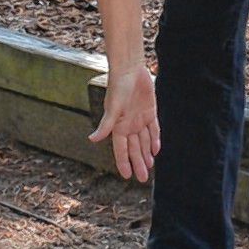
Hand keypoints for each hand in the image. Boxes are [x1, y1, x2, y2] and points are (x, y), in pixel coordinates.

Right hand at [92, 63, 160, 182]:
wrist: (130, 70)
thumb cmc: (118, 88)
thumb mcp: (112, 108)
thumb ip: (105, 125)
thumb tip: (92, 140)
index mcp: (118, 127)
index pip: (120, 150)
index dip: (123, 163)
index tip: (127, 177)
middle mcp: (128, 125)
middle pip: (134, 149)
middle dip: (138, 163)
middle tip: (142, 178)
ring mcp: (140, 119)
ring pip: (144, 142)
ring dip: (146, 154)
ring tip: (149, 166)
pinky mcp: (150, 112)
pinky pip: (153, 129)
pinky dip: (155, 139)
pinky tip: (156, 150)